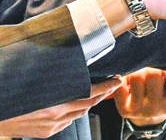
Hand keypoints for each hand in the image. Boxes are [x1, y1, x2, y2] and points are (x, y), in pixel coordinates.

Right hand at [0, 78, 120, 137]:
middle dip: (101, 95)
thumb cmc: (10, 96)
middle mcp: (55, 116)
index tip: (117, 80)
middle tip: (111, 84)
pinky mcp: (46, 132)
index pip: (89, 94)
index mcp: (54, 103)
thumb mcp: (33, 85)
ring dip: (88, 104)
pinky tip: (72, 106)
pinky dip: (73, 113)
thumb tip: (68, 70)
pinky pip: (66, 122)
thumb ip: (55, 81)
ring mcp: (51, 126)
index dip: (106, 87)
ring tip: (95, 93)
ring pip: (78, 114)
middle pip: (87, 105)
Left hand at [115, 68, 165, 127]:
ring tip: (145, 73)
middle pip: (154, 74)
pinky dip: (125, 78)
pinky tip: (131, 81)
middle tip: (157, 68)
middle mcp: (156, 108)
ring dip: (140, 70)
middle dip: (155, 67)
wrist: (150, 116)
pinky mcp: (122, 108)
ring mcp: (138, 109)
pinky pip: (120, 84)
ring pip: (137, 76)